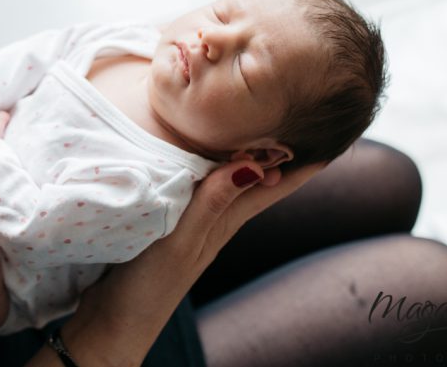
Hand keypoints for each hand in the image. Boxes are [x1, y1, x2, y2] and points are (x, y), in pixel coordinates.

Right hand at [53, 159, 325, 366]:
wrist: (115, 325)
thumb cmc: (147, 286)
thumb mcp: (182, 241)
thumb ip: (212, 202)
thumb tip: (256, 166)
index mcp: (225, 221)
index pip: (273, 186)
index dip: (301, 163)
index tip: (331, 136)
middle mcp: (216, 221)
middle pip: (259, 182)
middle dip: (282, 154)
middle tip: (305, 121)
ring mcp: (195, 225)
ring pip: (232, 184)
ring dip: (250, 160)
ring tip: (268, 134)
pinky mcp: (172, 225)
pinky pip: (204, 191)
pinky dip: (214, 172)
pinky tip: (209, 164)